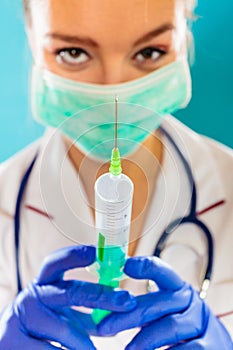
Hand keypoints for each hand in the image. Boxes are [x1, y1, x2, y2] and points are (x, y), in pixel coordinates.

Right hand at [0, 245, 135, 349]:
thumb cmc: (44, 327)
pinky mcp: (12, 341)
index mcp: (44, 283)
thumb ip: (87, 311)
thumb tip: (121, 309)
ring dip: (86, 343)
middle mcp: (32, 295)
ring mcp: (20, 317)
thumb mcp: (63, 313)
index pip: (58, 262)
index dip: (77, 255)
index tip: (98, 253)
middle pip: (70, 292)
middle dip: (102, 296)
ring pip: (65, 329)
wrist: (8, 344)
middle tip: (127, 301)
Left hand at [98, 256, 231, 349]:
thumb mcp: (163, 309)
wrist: (211, 345)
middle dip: (128, 315)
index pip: (162, 271)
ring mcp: (200, 322)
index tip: (125, 266)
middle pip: (157, 303)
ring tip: (128, 349)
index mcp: (177, 287)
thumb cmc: (178, 324)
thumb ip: (142, 306)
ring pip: (171, 327)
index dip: (145, 267)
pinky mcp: (210, 344)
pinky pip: (186, 349)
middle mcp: (190, 300)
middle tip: (104, 327)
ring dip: (145, 339)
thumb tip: (105, 305)